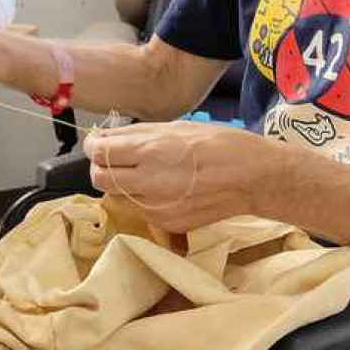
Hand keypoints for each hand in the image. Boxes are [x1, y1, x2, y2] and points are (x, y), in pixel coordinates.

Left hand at [82, 121, 284, 231]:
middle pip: (98, 178)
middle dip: (103, 167)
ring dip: (122, 184)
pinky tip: (165, 188)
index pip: (98, 151)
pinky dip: (143, 199)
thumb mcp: (177, 126)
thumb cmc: (221, 144)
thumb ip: (138, 135)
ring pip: (117, 197)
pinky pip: (140, 210)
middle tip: (118, 160)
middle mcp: (148, 181)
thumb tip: (107, 138)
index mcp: (149, 150)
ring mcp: (156, 207)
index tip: (101, 143)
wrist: (253, 177)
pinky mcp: (166, 223)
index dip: (95, 145)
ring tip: (145, 174)